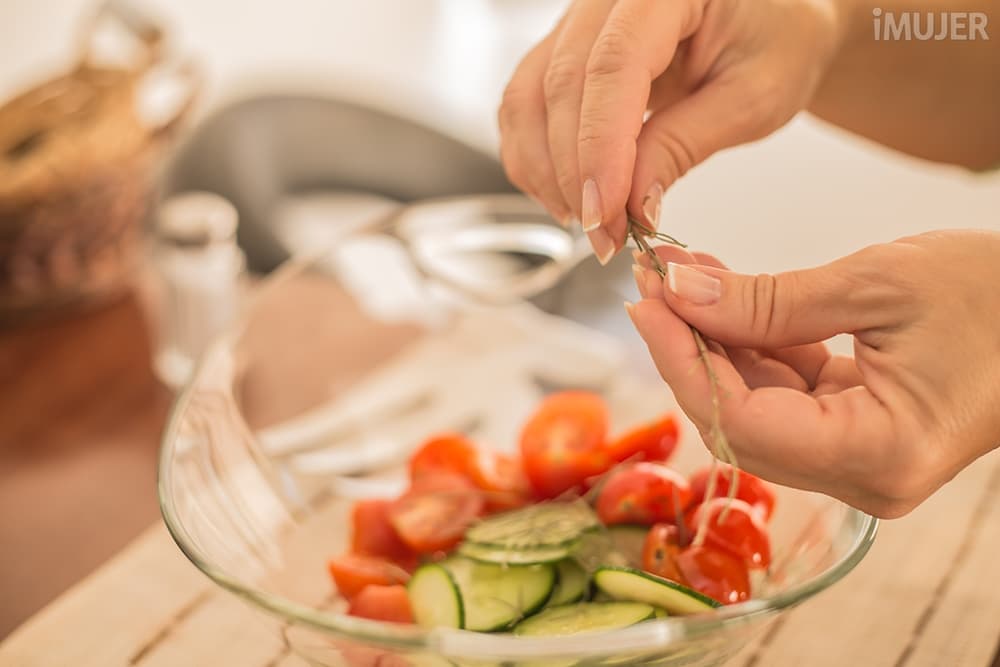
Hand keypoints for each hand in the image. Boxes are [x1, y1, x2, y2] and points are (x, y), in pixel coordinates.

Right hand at [498, 0, 842, 262]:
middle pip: (562, 84)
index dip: (601, 147)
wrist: (773, 23)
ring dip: (547, 171)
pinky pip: (523, 105)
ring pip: (527, 97)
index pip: (614, 65)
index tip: (606, 213)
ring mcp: (578, 22)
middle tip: (605, 238)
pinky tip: (567, 197)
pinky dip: (535, 159)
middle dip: (576, 174)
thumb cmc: (777, 44)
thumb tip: (631, 205)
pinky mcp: (562, 52)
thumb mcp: (753, 98)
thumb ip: (685, 144)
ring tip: (589, 223)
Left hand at [626, 230, 999, 517]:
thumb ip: (766, 300)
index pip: (743, 424)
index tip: (648, 304)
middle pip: (741, 421)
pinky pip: (786, 394)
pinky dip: (751, 346)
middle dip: (690, 349)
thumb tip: (680, 295)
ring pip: (756, 406)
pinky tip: (723, 296)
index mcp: (879, 453)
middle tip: (655, 283)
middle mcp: (865, 475)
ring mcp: (859, 457)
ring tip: (683, 277)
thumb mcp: (875, 284)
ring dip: (715, 342)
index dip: (684, 363)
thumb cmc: (998, 295)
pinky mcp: (857, 431)